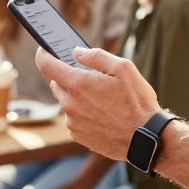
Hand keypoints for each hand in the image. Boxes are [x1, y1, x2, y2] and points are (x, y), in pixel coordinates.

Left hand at [35, 47, 159, 161]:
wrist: (145, 138)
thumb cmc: (137, 102)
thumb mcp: (123, 68)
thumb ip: (96, 56)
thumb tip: (77, 53)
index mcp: (78, 83)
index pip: (46, 65)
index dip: (43, 54)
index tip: (44, 50)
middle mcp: (69, 103)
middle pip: (56, 83)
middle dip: (68, 77)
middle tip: (90, 79)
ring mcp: (72, 121)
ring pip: (66, 102)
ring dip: (77, 97)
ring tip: (102, 100)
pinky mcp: (77, 136)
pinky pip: (73, 118)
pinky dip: (82, 114)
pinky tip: (102, 115)